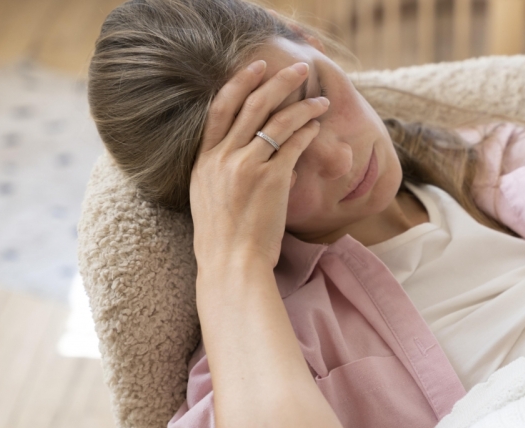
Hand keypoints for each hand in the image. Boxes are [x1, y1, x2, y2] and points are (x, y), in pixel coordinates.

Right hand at [190, 59, 329, 270]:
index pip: (219, 109)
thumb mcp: (210, 198)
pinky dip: (307, 132)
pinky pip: (292, 145)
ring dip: (302, 106)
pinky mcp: (270, 180)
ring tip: (321, 100)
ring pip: (276, 121)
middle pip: (252, 105)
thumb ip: (225, 172)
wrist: (231, 263)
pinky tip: (317, 127)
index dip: (239, 82)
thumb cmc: (225, 238)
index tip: (256, 66)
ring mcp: (245, 167)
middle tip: (299, 68)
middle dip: (278, 81)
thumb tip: (253, 160)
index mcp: (203, 160)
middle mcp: (222, 158)